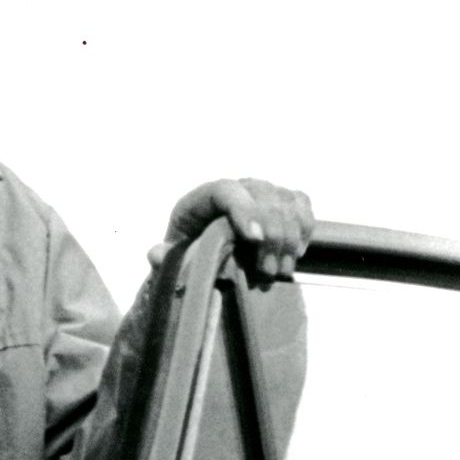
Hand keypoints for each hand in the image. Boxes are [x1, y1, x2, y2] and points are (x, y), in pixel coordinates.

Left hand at [148, 178, 314, 284]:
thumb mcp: (172, 260)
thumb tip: (155, 254)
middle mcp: (235, 189)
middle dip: (272, 235)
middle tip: (268, 271)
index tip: (254, 237)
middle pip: (263, 195)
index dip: (243, 209)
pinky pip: (301, 204)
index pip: (226, 191)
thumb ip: (165, 257)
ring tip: (280, 270)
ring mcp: (260, 193)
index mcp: (202, 199)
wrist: (205, 257)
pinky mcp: (281, 202)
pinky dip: (304, 227)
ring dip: (289, 237)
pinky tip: (296, 253)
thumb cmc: (188, 257)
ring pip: (286, 201)